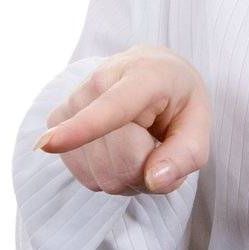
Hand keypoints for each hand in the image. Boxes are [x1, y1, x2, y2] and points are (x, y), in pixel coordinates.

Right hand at [33, 45, 209, 195]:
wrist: (150, 70)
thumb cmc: (176, 100)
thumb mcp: (199, 124)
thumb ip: (185, 155)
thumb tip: (153, 180)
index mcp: (143, 76)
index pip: (111, 108)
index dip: (81, 129)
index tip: (49, 144)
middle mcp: (100, 82)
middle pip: (118, 162)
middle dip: (146, 173)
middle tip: (158, 149)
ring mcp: (73, 101)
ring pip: (98, 173)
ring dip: (126, 176)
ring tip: (138, 146)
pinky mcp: (57, 119)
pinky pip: (83, 173)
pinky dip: (105, 174)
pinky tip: (116, 150)